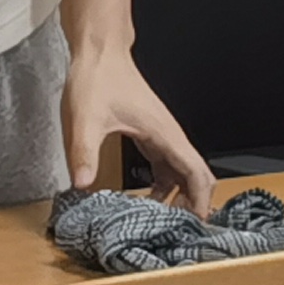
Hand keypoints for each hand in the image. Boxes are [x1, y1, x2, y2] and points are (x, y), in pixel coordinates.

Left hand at [63, 39, 215, 215]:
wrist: (99, 53)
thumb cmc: (98, 79)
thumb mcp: (86, 119)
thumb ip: (84, 152)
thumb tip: (82, 185)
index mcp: (164, 134)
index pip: (197, 172)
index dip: (201, 201)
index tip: (195, 226)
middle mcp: (169, 136)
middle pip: (196, 176)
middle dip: (193, 204)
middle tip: (178, 232)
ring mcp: (161, 135)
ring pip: (182, 172)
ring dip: (178, 197)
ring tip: (162, 223)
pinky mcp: (150, 135)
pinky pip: (166, 166)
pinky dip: (164, 186)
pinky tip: (146, 200)